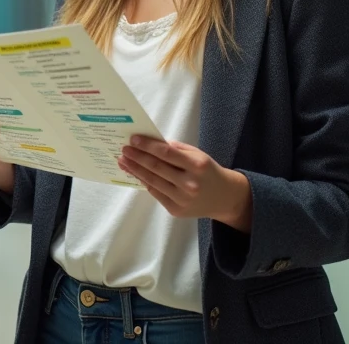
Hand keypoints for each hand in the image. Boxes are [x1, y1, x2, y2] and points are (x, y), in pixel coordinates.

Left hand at [119, 136, 252, 232]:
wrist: (224, 198)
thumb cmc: (208, 171)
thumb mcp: (198, 155)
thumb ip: (176, 149)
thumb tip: (150, 143)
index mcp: (197, 165)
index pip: (166, 153)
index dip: (148, 146)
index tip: (133, 139)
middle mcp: (190, 183)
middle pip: (156, 167)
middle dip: (137, 157)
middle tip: (124, 150)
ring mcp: (182, 199)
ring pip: (153, 181)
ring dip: (135, 170)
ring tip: (123, 161)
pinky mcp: (176, 210)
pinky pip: (156, 193)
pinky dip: (144, 182)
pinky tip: (135, 173)